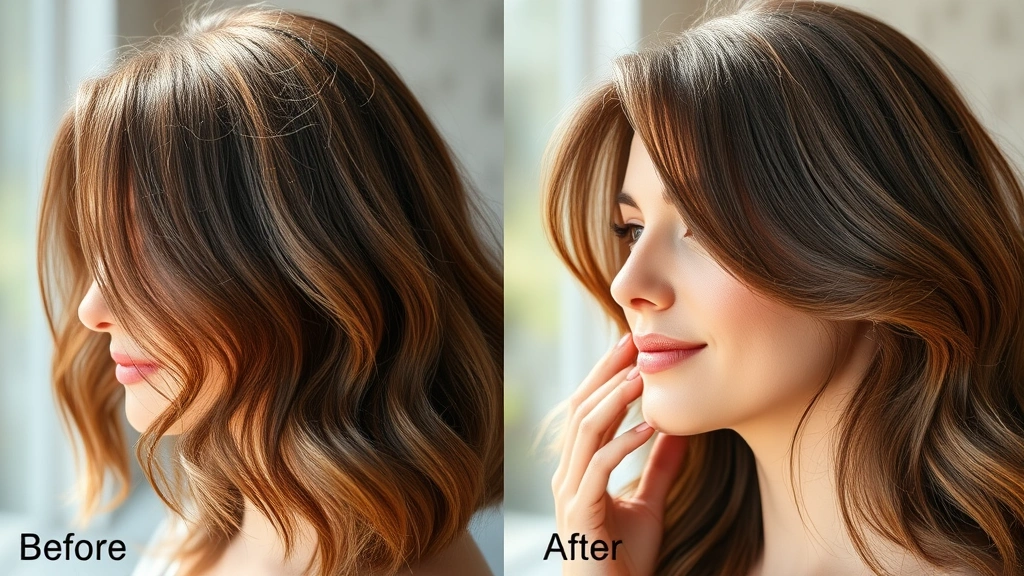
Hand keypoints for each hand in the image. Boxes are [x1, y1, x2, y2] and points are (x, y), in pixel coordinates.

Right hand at [551, 334, 688, 575]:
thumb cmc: (624, 560)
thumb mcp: (649, 504)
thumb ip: (658, 468)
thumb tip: (677, 430)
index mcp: (578, 469)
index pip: (587, 410)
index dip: (606, 376)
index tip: (630, 345)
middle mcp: (566, 475)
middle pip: (580, 410)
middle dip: (606, 374)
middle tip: (633, 342)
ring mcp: (569, 494)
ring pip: (585, 432)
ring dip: (614, 400)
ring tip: (641, 376)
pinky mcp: (580, 514)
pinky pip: (598, 468)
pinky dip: (622, 443)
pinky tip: (647, 427)